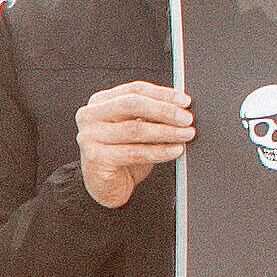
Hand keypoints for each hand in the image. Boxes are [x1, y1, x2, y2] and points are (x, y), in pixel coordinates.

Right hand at [75, 79, 193, 209]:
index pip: (135, 89)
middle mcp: (90, 115)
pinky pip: (134, 153)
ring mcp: (90, 136)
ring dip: (166, 132)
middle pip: (132, 104)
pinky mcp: (96, 158)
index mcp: (100, 102)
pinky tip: (175, 150)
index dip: (162, 94)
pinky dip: (159, 151)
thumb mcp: (135, 128)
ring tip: (186, 134)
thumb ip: (150, 114)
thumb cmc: (122, 154)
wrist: (106, 186)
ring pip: (135, 129)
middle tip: (187, 118)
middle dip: (164, 110)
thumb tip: (181, 107)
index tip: (185, 101)